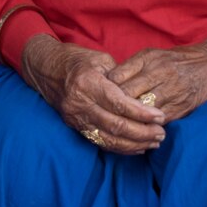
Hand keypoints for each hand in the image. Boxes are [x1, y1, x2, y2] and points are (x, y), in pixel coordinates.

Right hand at [20, 35, 169, 154]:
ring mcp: (75, 117)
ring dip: (134, 144)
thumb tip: (142, 96)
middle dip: (142, 132)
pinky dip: (120, 147)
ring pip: (108, 139)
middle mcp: (79, 103)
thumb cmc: (77, 60)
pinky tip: (137, 147)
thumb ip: (121, 78)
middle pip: (116, 125)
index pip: (119, 104)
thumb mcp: (100, 59)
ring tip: (154, 142)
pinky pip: (100, 142)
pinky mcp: (74, 125)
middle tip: (161, 133)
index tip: (160, 117)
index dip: (142, 113)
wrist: (45, 67)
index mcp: (88, 82)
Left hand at [108, 29, 206, 124]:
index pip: (117, 78)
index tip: (98, 97)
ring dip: (127, 120)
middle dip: (112, 107)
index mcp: (149, 59)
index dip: (105, 90)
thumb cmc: (179, 59)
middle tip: (102, 115)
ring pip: (140, 111)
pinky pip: (157, 121)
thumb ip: (131, 67)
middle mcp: (159, 74)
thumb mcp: (153, 54)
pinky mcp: (180, 107)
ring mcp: (171, 92)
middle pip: (126, 95)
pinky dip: (144, 127)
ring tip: (115, 125)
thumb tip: (107, 81)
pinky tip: (135, 131)